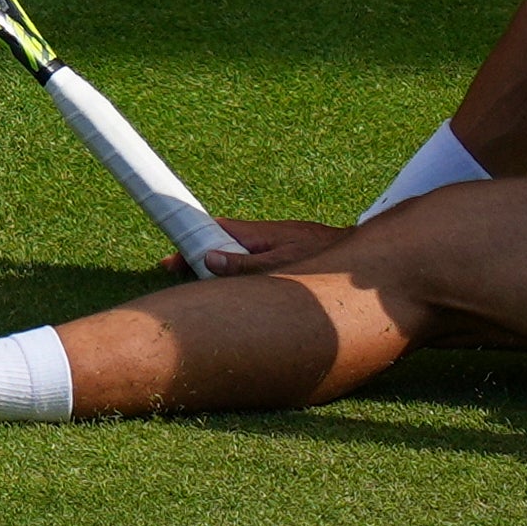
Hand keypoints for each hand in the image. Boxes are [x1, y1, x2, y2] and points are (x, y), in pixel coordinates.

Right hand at [159, 217, 351, 279]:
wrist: (356, 253)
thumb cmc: (322, 256)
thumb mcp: (281, 264)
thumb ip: (245, 264)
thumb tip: (209, 259)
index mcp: (256, 234)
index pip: (214, 231)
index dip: (190, 243)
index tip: (170, 260)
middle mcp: (260, 240)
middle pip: (219, 247)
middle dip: (196, 261)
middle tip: (173, 273)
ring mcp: (269, 251)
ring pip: (233, 260)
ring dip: (216, 272)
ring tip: (194, 287)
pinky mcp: (279, 261)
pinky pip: (248, 269)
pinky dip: (235, 279)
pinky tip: (229, 294)